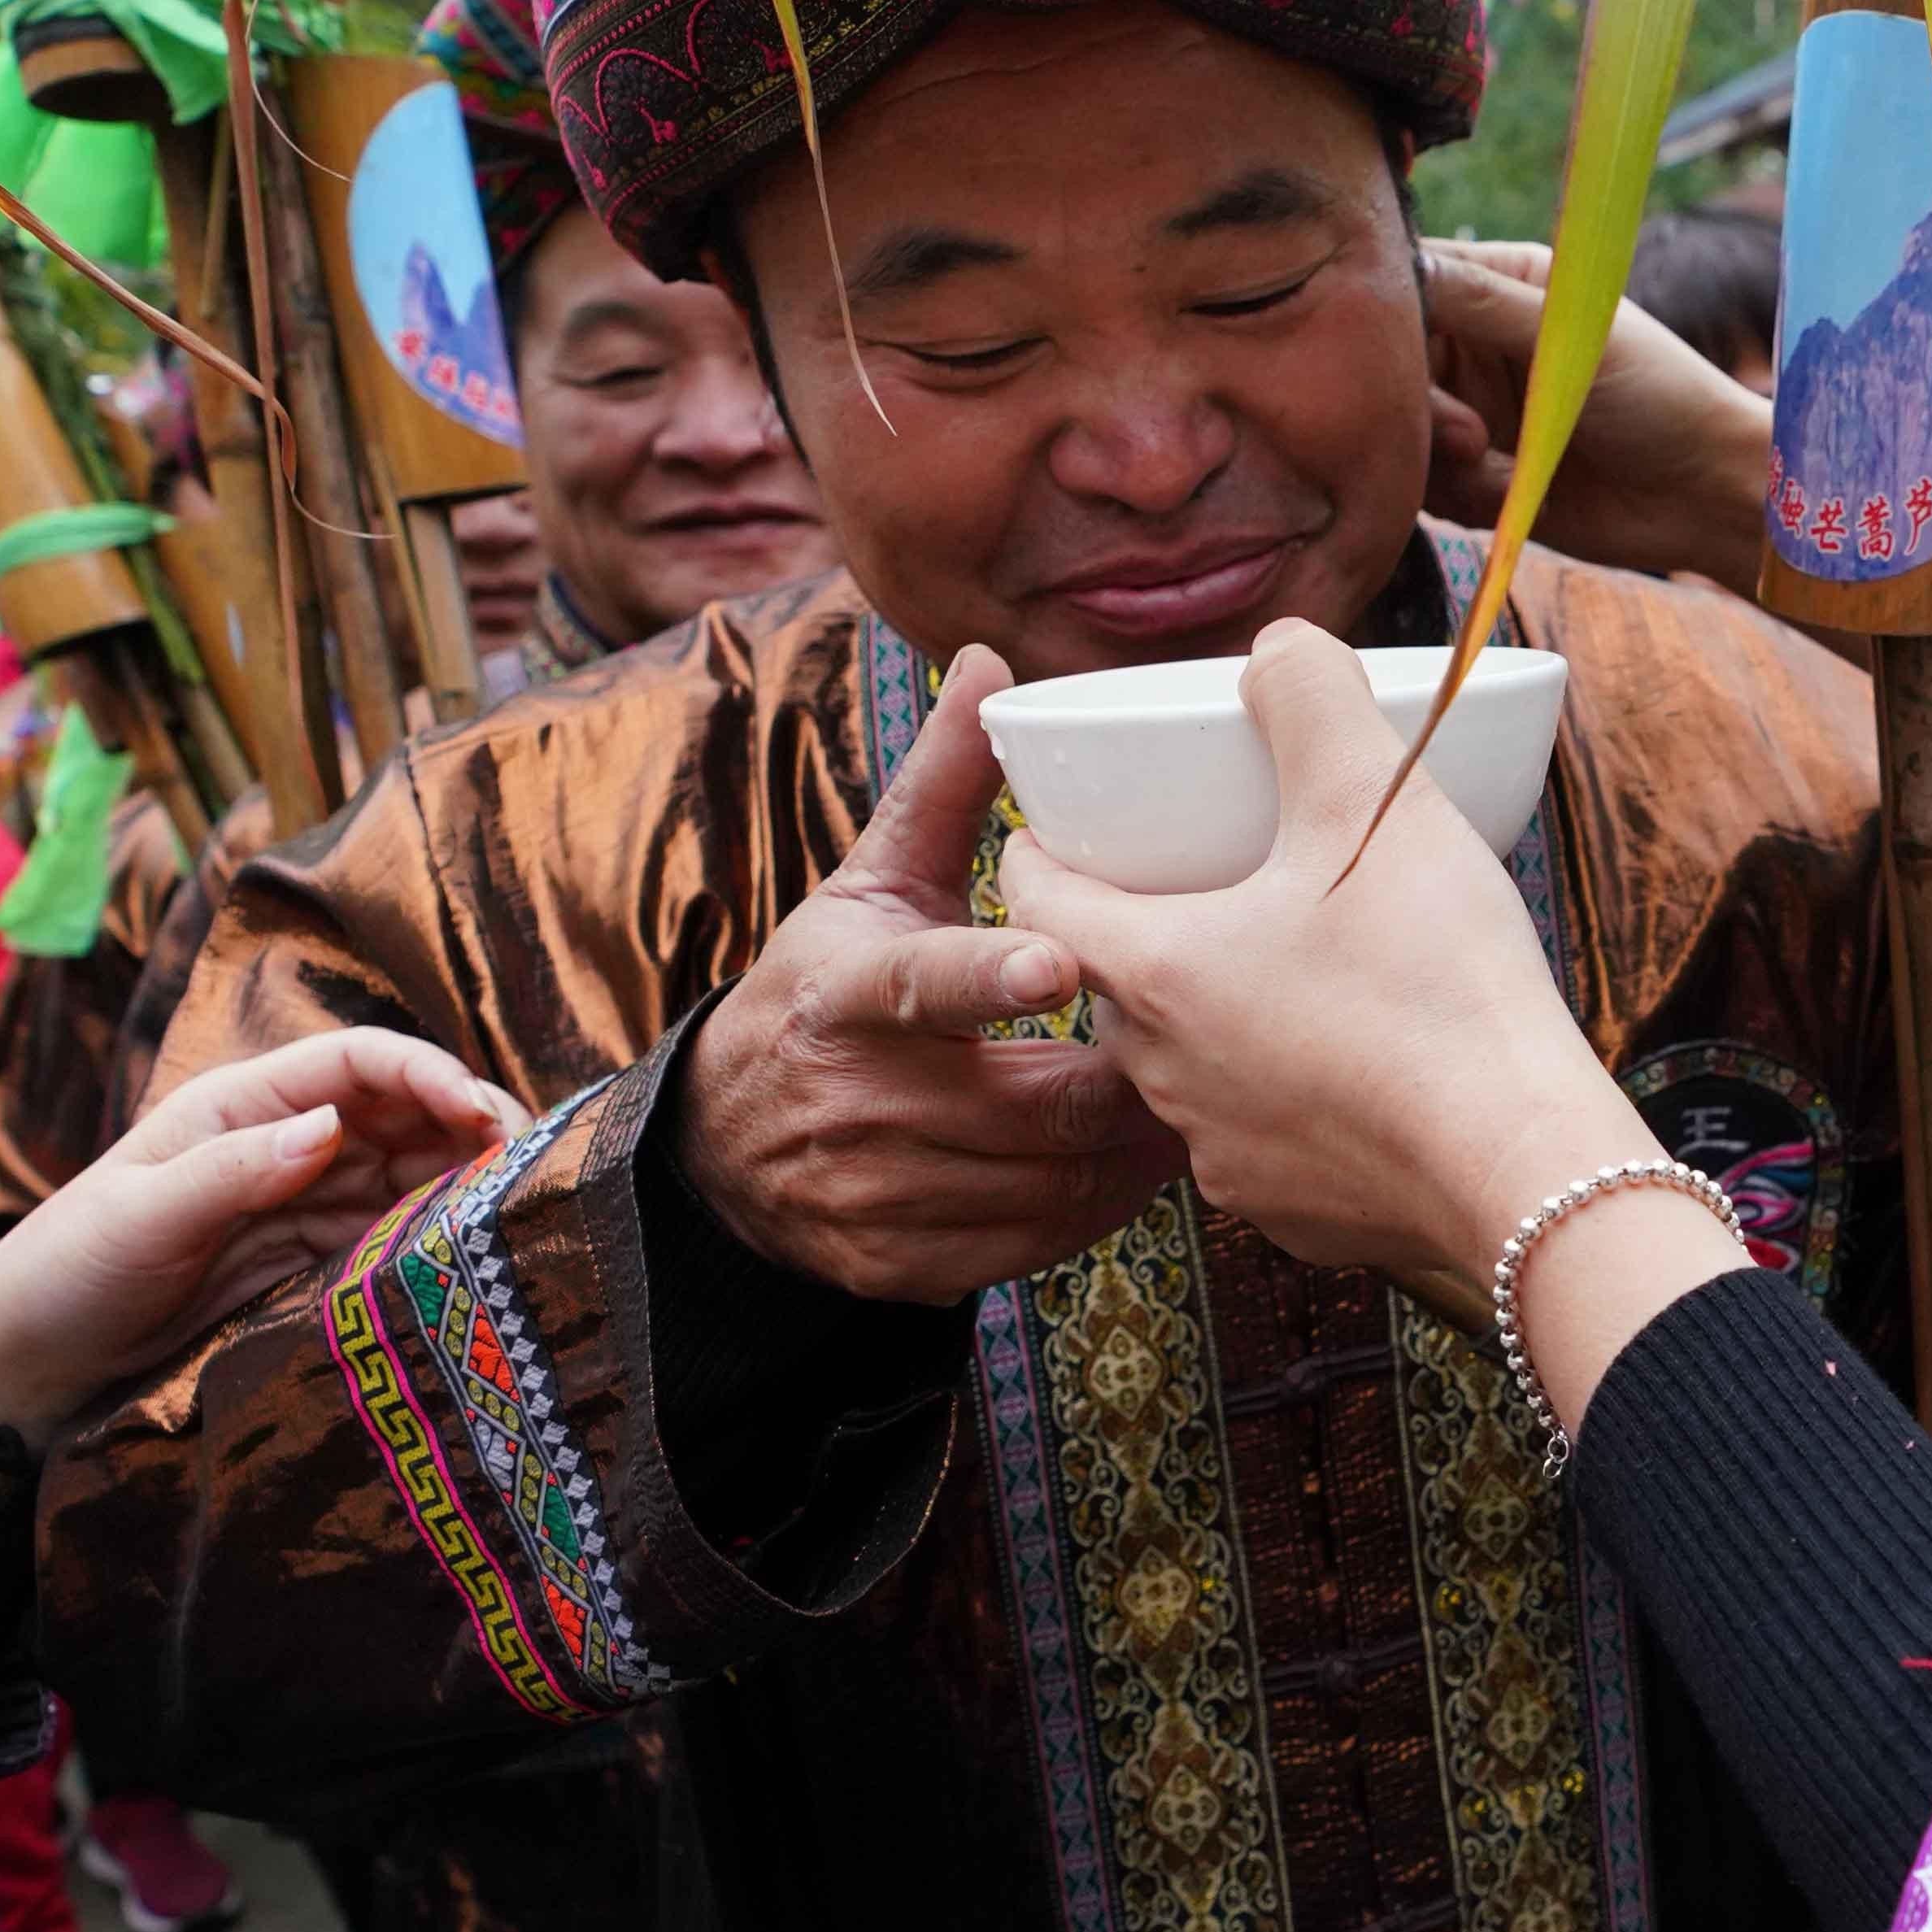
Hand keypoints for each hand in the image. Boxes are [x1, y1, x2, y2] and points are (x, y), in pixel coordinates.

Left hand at [0, 1029, 528, 1440]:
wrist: (23, 1371)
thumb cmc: (62, 1274)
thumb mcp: (139, 1217)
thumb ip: (236, 1171)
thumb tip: (336, 1126)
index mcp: (242, 1106)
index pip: (360, 1062)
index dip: (429, 1073)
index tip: (483, 1112)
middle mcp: (286, 1144)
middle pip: (406, 1114)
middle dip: (473, 1125)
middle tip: (533, 1165)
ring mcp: (304, 1206)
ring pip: (414, 1175)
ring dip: (467, 1183)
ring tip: (519, 1210)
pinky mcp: (312, 1266)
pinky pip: (393, 1239)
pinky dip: (440, 1240)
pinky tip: (473, 1253)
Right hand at [676, 643, 1188, 1302]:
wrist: (721, 1144)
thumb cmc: (826, 988)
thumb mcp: (870, 884)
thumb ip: (945, 786)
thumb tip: (993, 665)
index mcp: (849, 993)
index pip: (925, 984)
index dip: (991, 977)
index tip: (1062, 963)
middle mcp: (857, 1102)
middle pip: (1036, 1104)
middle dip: (1131, 1078)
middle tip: (1209, 1044)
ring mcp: (874, 1194)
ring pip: (1051, 1184)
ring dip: (1134, 1150)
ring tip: (1191, 1098)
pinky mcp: (898, 1266)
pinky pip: (1034, 1247)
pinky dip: (1094, 1209)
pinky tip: (1130, 1165)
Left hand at [998, 622, 1654, 1311]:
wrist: (1522, 1166)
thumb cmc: (1438, 988)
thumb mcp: (1379, 804)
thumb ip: (1313, 701)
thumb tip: (1279, 645)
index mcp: (1154, 970)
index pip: (1038, 897)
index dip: (1045, 847)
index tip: (1073, 823)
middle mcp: (1162, 1072)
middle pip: (1118, 979)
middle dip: (1150, 925)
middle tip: (1216, 876)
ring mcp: (1222, 1152)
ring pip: (1191, 1062)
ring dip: (1225, 1011)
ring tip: (1303, 963)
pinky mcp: (1288, 1208)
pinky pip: (1265, 1133)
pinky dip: (1294, 1092)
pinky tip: (1366, 1062)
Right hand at [1421, 237, 1776, 586]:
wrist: (1703, 497)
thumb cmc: (1660, 395)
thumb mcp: (1571, 336)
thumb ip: (1481, 301)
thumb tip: (1397, 264)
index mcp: (1499, 284)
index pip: (1408, 280)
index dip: (1384, 313)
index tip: (1387, 349)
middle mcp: (1475, 344)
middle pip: (1386, 363)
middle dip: (1418, 403)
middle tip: (1468, 436)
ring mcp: (1471, 411)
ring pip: (1398, 428)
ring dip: (1440, 456)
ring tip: (1499, 466)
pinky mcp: (1474, 477)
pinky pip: (1425, 484)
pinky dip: (1462, 494)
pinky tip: (1514, 494)